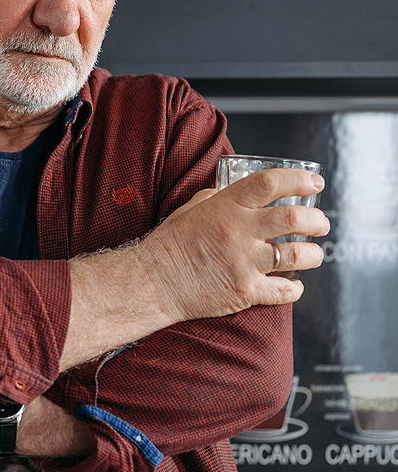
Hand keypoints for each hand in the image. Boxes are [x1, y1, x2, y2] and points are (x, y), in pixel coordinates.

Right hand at [139, 168, 328, 322]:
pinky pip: (284, 291)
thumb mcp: (189, 210)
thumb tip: (231, 192)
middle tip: (320, 224)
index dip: (299, 180)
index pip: (270, 183)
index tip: (315, 183)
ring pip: (298, 254)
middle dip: (317, 220)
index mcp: (225, 207)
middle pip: (295, 218)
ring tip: (313, 253)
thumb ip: (216, 199)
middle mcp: (238, 231)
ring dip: (314, 254)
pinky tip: (293, 285)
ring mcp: (243, 263)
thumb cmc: (168, 245)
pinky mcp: (245, 291)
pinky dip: (295, 288)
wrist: (153, 283)